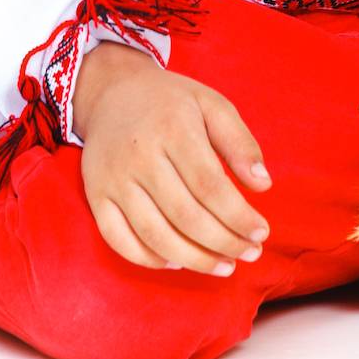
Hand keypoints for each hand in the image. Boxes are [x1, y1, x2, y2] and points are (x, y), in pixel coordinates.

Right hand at [71, 40, 272, 273]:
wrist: (111, 91)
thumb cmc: (171, 102)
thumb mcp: (212, 104)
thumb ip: (240, 142)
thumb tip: (263, 185)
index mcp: (173, 128)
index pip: (210, 186)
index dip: (238, 217)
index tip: (261, 234)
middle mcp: (140, 155)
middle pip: (186, 216)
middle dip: (224, 243)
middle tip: (250, 255)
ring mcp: (113, 179)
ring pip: (155, 235)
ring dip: (194, 260)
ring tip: (224, 266)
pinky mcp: (95, 195)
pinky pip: (119, 241)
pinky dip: (149, 259)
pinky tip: (177, 263)